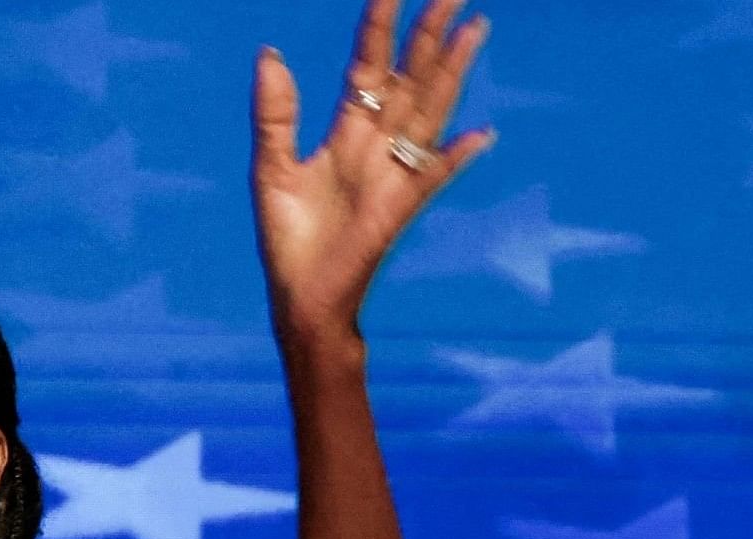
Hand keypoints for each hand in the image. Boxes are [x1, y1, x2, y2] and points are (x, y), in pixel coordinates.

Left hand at [252, 0, 494, 345]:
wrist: (300, 297)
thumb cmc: (289, 238)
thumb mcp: (270, 169)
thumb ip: (275, 114)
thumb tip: (269, 54)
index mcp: (346, 130)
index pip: (369, 65)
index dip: (380, 27)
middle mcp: (377, 143)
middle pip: (411, 76)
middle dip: (431, 34)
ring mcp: (395, 172)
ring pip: (430, 109)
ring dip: (452, 71)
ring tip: (475, 27)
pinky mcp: (400, 208)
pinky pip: (433, 177)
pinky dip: (456, 157)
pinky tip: (482, 135)